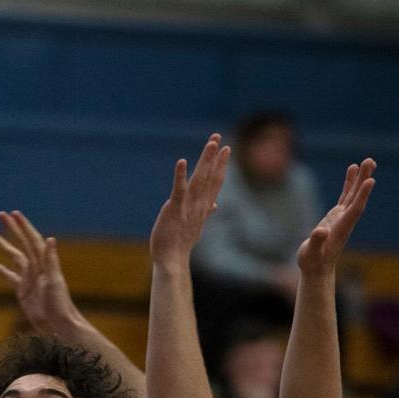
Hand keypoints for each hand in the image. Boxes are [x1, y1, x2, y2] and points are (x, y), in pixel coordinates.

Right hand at [0, 211, 75, 334]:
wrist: (57, 325)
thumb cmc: (59, 304)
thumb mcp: (54, 281)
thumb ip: (51, 260)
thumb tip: (50, 239)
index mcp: (44, 263)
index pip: (32, 239)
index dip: (23, 226)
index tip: (13, 214)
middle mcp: (36, 267)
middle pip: (21, 243)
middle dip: (11, 228)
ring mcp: (29, 278)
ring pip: (13, 257)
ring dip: (2, 245)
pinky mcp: (22, 291)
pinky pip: (9, 276)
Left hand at [150, 135, 230, 266]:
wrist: (172, 260)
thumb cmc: (181, 242)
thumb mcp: (196, 225)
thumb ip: (206, 211)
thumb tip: (215, 205)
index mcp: (203, 206)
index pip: (215, 182)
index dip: (221, 165)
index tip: (226, 148)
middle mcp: (199, 204)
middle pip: (210, 176)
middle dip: (215, 156)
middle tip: (218, 137)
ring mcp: (188, 206)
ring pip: (200, 179)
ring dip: (206, 161)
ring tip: (211, 144)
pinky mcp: (174, 209)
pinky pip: (178, 190)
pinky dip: (181, 176)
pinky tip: (182, 162)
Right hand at [296, 159, 375, 276]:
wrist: (317, 269)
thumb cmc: (312, 262)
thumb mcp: (311, 254)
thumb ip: (315, 242)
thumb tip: (320, 231)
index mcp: (341, 229)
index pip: (354, 210)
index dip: (362, 196)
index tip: (370, 181)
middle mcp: (345, 221)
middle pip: (357, 198)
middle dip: (364, 180)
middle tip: (371, 161)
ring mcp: (342, 217)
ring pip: (354, 194)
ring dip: (360, 178)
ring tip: (367, 161)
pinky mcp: (337, 216)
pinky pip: (346, 196)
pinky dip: (350, 183)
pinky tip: (353, 169)